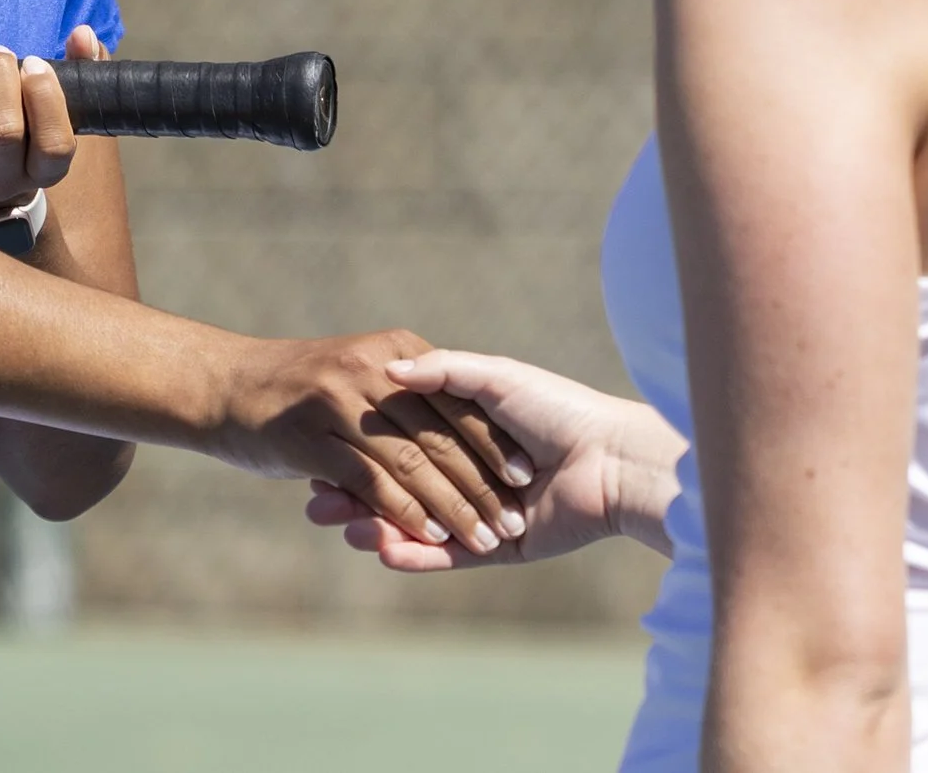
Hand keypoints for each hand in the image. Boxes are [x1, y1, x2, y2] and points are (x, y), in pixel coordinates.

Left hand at [0, 27, 103, 227]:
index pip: (53, 146)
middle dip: (1, 76)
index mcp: (37, 171)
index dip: (47, 99)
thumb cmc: (17, 140)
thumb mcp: (54, 118)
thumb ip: (80, 73)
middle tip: (0, 52)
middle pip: (2, 130)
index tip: (36, 65)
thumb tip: (83, 35)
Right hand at [211, 330, 531, 559]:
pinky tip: (429, 537)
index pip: (456, 403)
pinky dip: (404, 512)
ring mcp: (340, 404)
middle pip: (440, 437)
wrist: (220, 383)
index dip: (491, 443)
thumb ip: (412, 381)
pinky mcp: (313, 441)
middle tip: (513, 521)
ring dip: (451, 507)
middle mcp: (371, 371)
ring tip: (483, 538)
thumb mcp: (359, 366)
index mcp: (394, 352)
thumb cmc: (294, 380)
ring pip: (411, 464)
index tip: (523, 477)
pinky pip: (372, 482)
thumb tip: (465, 413)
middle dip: (480, 484)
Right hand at [303, 350, 683, 569]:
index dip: (360, 446)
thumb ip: (441, 373)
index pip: (399, 440)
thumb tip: (387, 372)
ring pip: (416, 524)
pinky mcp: (499, 549)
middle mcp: (468, 473)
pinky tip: (378, 548)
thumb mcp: (492, 377)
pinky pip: (448, 556)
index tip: (318, 447)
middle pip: (399, 487)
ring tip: (338, 527)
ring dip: (374, 528)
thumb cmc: (556, 407)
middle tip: (313, 504)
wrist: (614, 459)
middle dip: (355, 497)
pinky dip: (413, 554)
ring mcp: (481, 513)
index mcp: (466, 431)